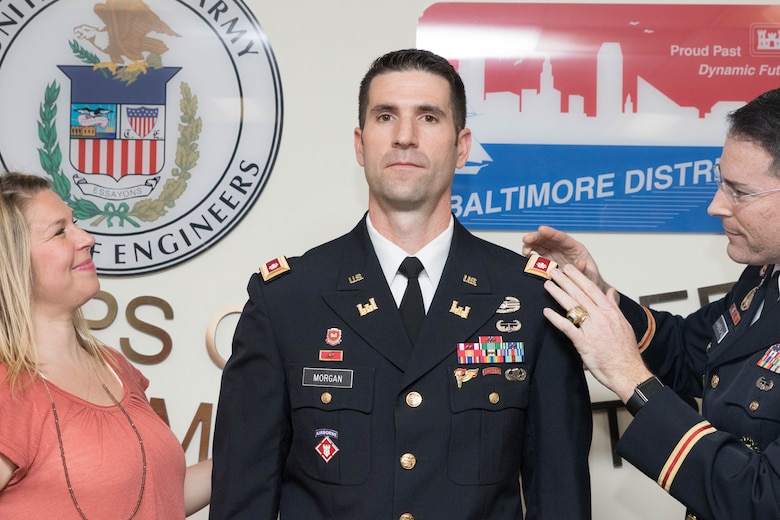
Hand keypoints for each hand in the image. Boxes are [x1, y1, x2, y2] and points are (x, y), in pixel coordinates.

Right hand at [522, 226, 609, 292]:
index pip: (562, 238)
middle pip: (548, 239)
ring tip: (525, 248)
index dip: (551, 233)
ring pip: (541, 245)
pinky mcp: (547, 263)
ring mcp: (554, 255)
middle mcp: (563, 250)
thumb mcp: (591, 276)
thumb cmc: (590, 281)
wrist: (586, 292)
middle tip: (527, 239)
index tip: (541, 229)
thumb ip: (584, 270)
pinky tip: (526, 254)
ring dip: (531, 244)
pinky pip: (537, 255)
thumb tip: (581, 262)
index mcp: (575, 249)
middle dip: (537, 237)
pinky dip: (530, 253)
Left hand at [542, 264, 652, 401]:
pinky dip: (556, 319)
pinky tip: (547, 312)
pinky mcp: (584, 343)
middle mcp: (602, 318)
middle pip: (580, 294)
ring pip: (572, 306)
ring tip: (548, 285)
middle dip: (565, 281)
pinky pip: (567, 327)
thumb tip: (610, 292)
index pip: (592, 289)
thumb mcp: (623, 324)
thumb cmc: (625, 352)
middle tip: (554, 271)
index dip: (579, 277)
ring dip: (558, 294)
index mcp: (611, 312)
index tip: (569, 269)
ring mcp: (592, 329)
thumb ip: (614, 306)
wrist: (628, 373)